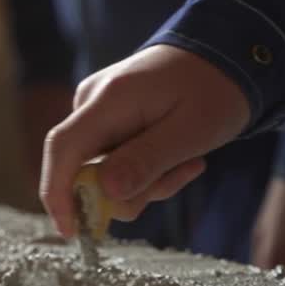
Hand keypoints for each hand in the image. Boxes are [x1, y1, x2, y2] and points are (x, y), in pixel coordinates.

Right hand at [39, 45, 248, 236]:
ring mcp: (97, 111)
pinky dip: (146, 172)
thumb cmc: (214, 88)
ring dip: (146, 183)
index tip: (71, 232)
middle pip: (85, 170)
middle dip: (129, 191)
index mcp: (109, 99)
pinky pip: (115, 163)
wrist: (226, 53)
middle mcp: (92, 103)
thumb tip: (106, 193)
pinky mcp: (107, 121)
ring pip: (104, 173)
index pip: (62, 149)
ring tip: (187, 162)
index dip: (58, 194)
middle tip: (179, 177)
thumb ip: (146, 161)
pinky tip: (178, 157)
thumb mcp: (191, 131)